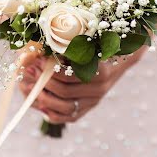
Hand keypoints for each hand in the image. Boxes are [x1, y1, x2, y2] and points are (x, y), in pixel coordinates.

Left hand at [18, 48, 144, 123]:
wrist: (124, 57)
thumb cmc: (104, 42)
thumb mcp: (91, 39)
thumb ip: (72, 43)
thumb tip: (43, 46)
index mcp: (101, 72)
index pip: (68, 76)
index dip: (49, 70)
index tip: (37, 60)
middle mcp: (99, 89)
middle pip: (63, 92)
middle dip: (43, 82)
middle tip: (32, 71)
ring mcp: (95, 100)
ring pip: (64, 108)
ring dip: (44, 99)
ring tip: (32, 88)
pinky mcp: (91, 107)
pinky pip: (70, 116)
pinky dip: (54, 114)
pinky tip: (42, 106)